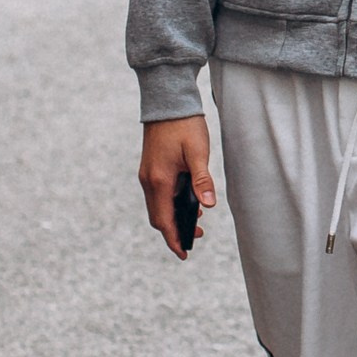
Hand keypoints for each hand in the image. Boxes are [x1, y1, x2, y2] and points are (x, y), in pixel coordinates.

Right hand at [139, 115, 214, 259]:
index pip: (164, 220)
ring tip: (197, 219)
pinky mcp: (151, 168)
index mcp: (159, 181)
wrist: (167, 102)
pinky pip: (159, 194)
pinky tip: (189, 200)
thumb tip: (208, 205)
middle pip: (159, 217)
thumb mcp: (198, 152)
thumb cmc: (184, 125)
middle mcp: (148, 181)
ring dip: (174, 216)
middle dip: (176, 230)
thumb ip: (202, 180)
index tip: (184, 253)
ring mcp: (148, 175)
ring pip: (158, 206)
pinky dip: (171, 203)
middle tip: (197, 235)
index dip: (174, 239)